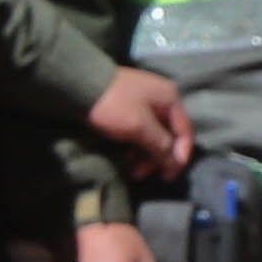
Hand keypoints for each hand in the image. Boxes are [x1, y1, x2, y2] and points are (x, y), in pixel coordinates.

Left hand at [82, 63, 192, 178]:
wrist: (77, 85)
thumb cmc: (113, 105)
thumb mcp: (139, 126)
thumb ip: (160, 144)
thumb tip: (175, 163)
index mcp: (171, 99)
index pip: (185, 132)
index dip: (180, 156)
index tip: (169, 176)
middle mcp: (161, 99)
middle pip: (168, 135)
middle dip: (157, 157)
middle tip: (141, 175)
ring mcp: (143, 103)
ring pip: (152, 134)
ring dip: (144, 154)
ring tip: (131, 169)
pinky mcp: (126, 108)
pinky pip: (138, 131)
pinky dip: (135, 145)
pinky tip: (125, 157)